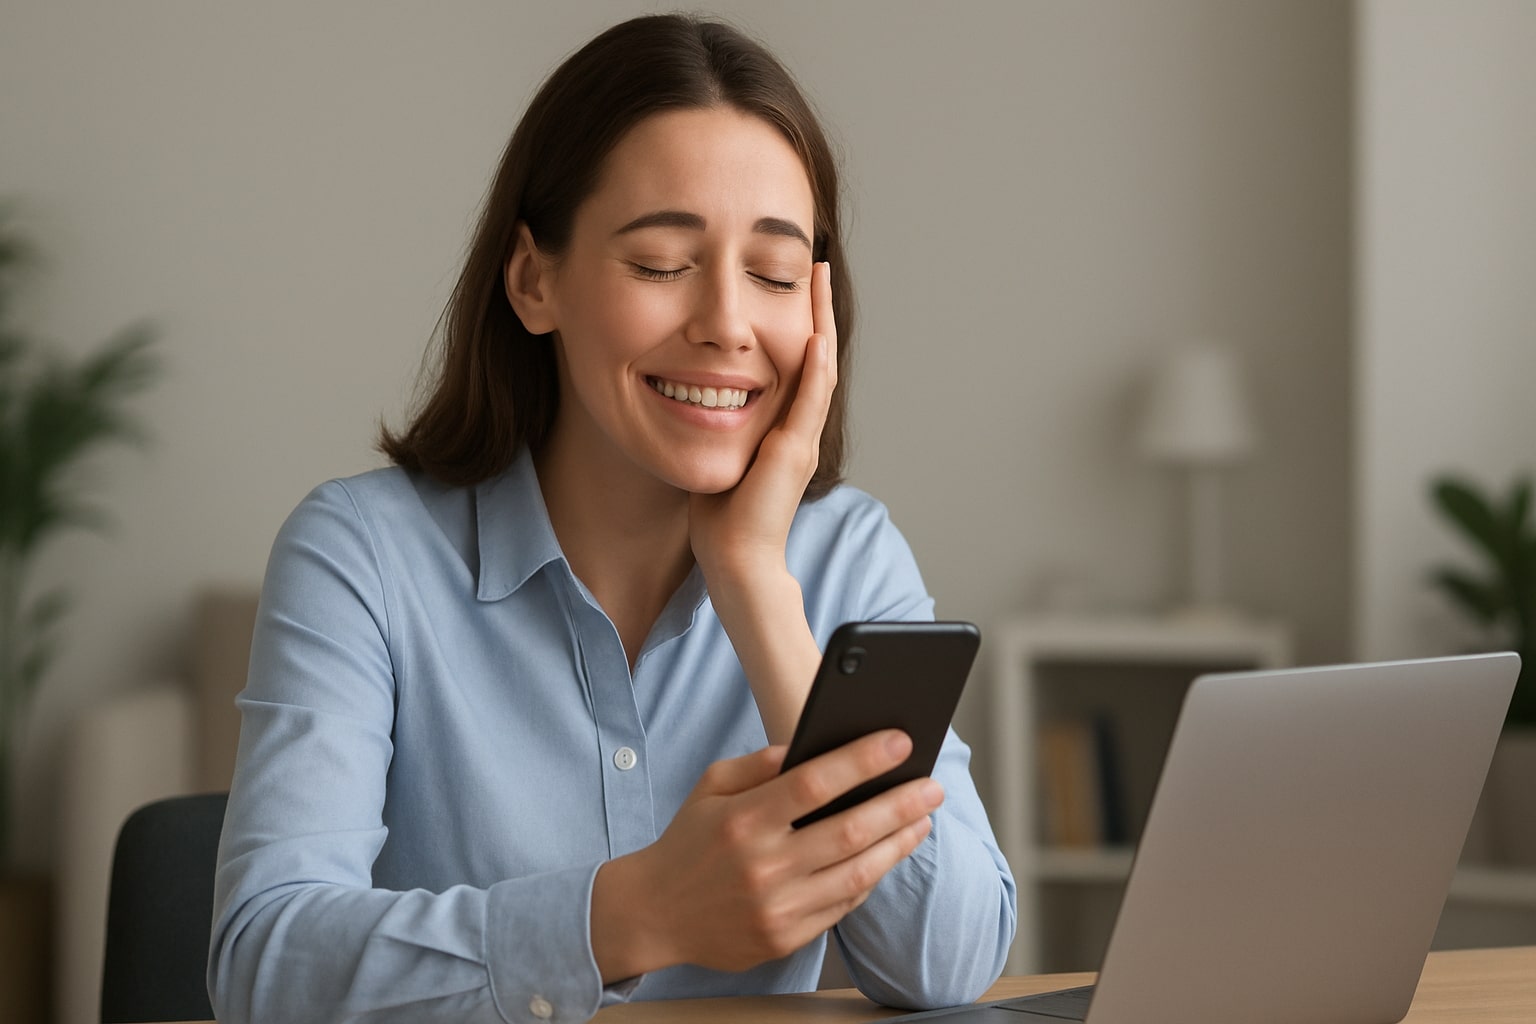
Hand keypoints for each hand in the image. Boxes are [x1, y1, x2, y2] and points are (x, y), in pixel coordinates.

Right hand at [589, 729, 942, 980]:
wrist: (654, 913)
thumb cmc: (689, 841)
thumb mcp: (712, 785)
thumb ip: (762, 763)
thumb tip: (814, 747)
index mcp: (743, 819)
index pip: (815, 782)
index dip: (863, 760)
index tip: (900, 742)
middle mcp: (763, 865)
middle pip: (850, 830)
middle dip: (900, 804)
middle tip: (932, 786)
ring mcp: (776, 907)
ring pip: (857, 873)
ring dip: (898, 844)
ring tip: (921, 819)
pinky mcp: (785, 938)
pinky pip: (843, 905)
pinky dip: (871, 877)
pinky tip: (887, 854)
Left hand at [688, 261, 837, 583]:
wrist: (735, 558)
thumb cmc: (721, 517)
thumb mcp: (719, 452)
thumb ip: (714, 423)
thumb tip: (689, 396)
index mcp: (784, 428)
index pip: (797, 364)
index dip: (797, 322)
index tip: (792, 284)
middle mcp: (800, 429)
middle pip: (816, 355)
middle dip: (816, 309)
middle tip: (817, 267)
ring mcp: (801, 439)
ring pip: (819, 368)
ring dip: (820, 321)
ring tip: (818, 282)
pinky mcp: (793, 452)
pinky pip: (809, 400)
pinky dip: (814, 366)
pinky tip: (813, 334)